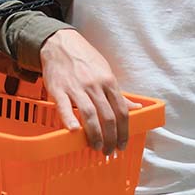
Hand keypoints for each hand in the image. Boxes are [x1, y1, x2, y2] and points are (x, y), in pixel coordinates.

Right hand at [38, 29, 133, 153]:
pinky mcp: (58, 89)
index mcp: (108, 81)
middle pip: (108, 116)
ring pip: (90, 114)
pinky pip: (64, 106)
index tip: (123, 144)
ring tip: (97, 147)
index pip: (121, 111)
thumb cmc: (84, 59)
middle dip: (111, 138)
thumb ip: (118, 93)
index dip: (124, 131)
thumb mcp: (106, 72)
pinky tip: (74, 131)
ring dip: (95, 134)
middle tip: (109, 151)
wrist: (60, 44)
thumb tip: (137, 108)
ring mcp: (76, 87)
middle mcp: (94, 85)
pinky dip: (69, 119)